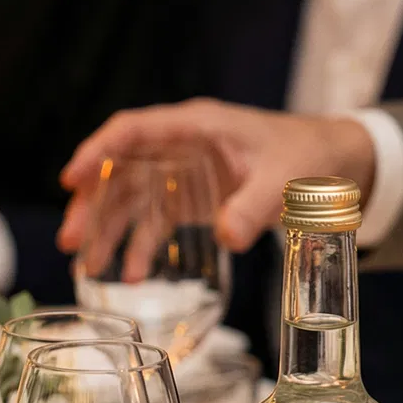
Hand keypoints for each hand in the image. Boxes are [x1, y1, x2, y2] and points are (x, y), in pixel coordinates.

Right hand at [59, 99, 375, 253]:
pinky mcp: (191, 199)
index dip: (98, 151)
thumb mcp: (284, 179)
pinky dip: (140, 247)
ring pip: (131, 199)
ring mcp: (183, 174)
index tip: (72, 177)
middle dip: (92, 204)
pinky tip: (130, 275)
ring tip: (86, 265)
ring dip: (107, 230)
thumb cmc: (306, 157)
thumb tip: (227, 235)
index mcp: (196, 127)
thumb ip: (255, 206)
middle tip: (71, 239)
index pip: (133, 130)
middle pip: (120, 170)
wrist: (331, 165)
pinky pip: (155, 221)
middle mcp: (180, 147)